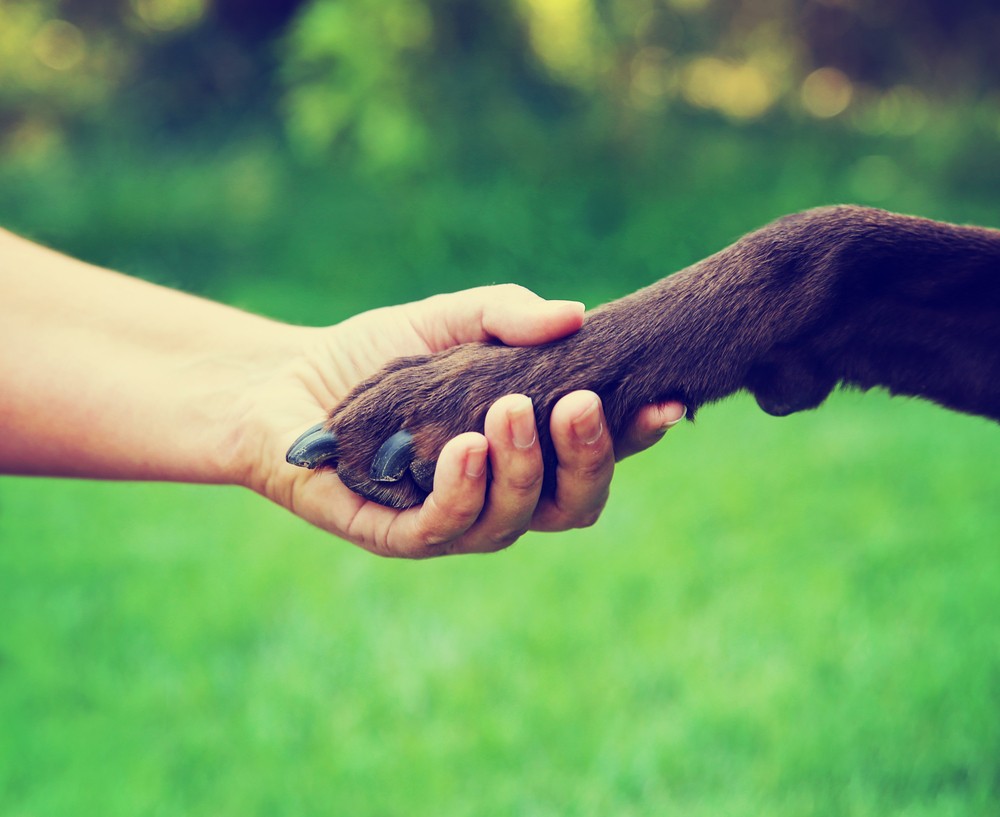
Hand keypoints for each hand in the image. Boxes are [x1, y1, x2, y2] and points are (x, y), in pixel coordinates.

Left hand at [236, 285, 684, 556]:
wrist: (286, 382)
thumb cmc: (379, 356)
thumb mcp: (450, 321)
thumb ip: (508, 316)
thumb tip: (576, 315)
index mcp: (528, 449)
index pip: (598, 453)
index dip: (635, 437)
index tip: (666, 402)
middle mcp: (504, 493)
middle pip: (574, 502)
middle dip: (587, 458)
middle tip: (577, 403)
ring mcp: (456, 519)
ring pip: (517, 519)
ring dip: (524, 468)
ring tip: (512, 410)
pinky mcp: (400, 534)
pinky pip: (446, 527)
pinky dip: (464, 490)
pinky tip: (465, 447)